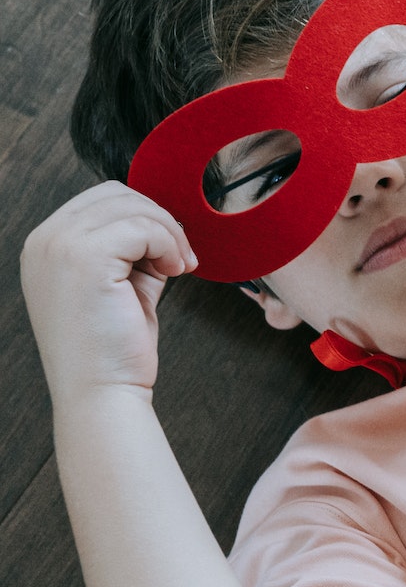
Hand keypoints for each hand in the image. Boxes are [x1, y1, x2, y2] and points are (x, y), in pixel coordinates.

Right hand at [21, 182, 197, 398]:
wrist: (101, 391)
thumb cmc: (113, 347)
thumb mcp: (120, 284)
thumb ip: (133, 250)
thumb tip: (165, 224)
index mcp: (46, 246)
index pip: (101, 199)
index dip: (144, 216)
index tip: (168, 250)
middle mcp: (43, 241)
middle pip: (116, 194)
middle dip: (159, 220)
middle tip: (181, 258)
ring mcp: (59, 246)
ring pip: (133, 207)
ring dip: (169, 234)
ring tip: (179, 267)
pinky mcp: (83, 257)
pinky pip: (142, 227)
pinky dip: (168, 246)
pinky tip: (174, 272)